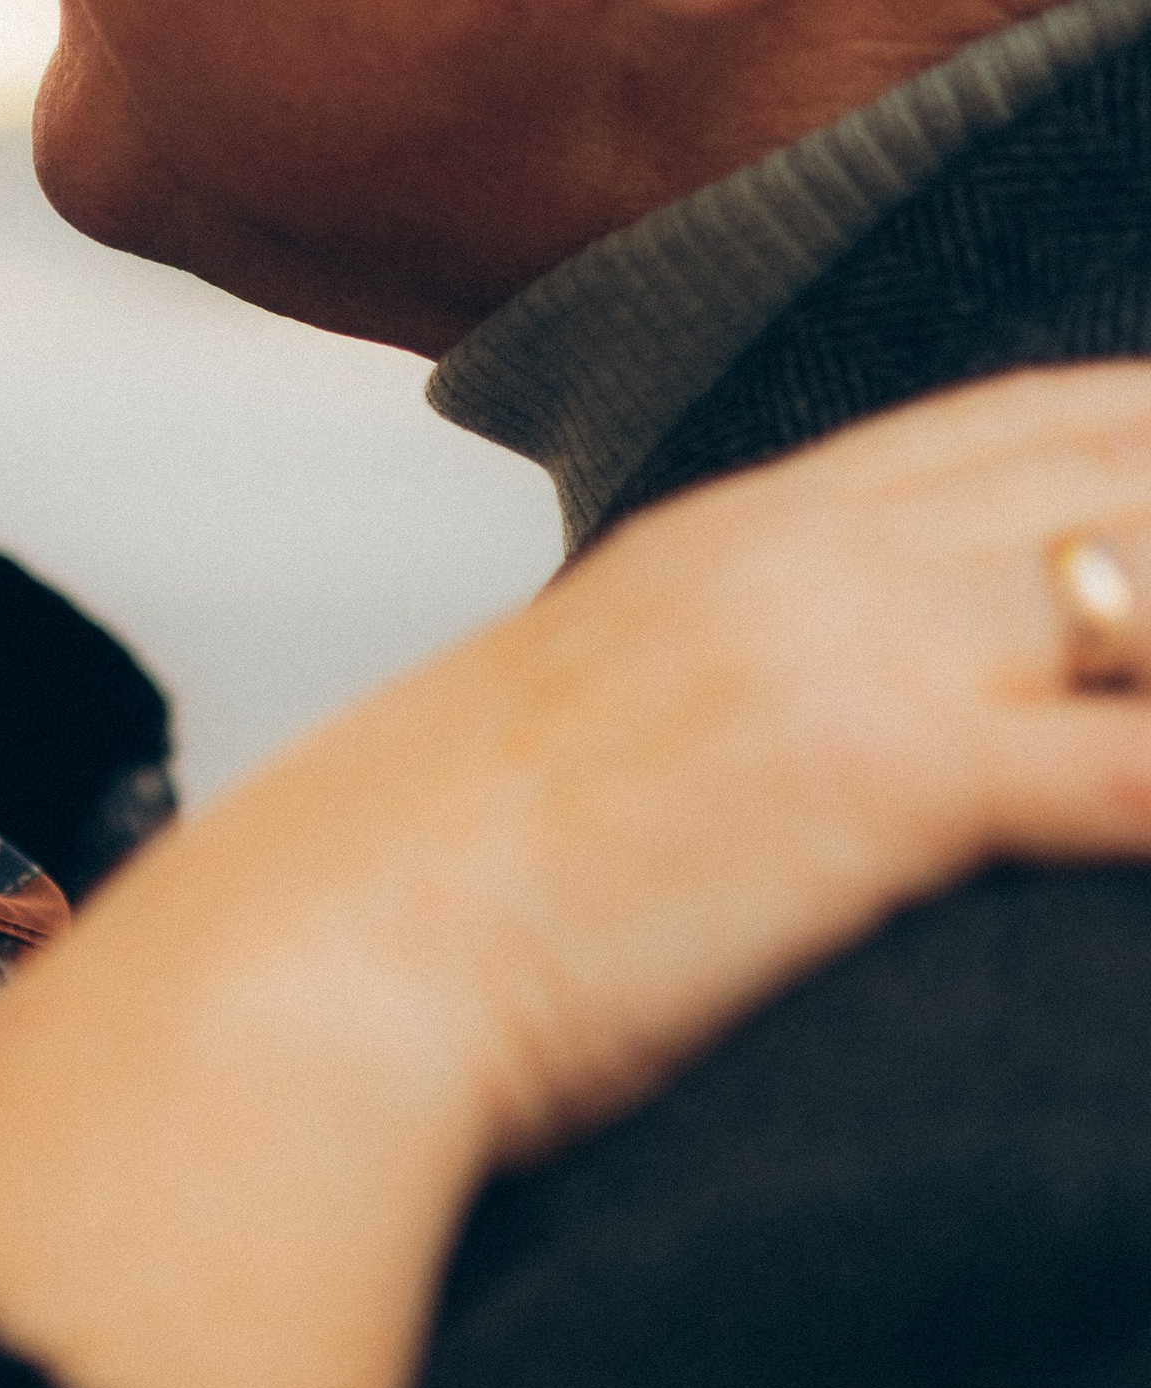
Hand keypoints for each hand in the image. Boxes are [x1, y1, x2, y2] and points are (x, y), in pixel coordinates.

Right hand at [0, 363, 1150, 1387]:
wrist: (321, 966)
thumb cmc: (434, 892)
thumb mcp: (587, 722)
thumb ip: (712, 677)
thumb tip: (790, 727)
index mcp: (742, 534)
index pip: (1019, 422)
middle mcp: (810, 556)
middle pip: (1116, 467)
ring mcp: (845, 654)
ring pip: (1147, 584)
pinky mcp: (873, 781)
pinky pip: (1128, 765)